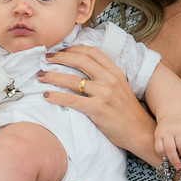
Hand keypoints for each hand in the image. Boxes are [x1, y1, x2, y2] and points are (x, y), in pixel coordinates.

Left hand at [39, 45, 157, 163]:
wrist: (140, 131)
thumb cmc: (127, 111)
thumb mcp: (120, 87)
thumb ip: (105, 77)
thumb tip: (83, 70)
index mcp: (115, 71)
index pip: (92, 52)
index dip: (73, 48)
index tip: (60, 50)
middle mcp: (110, 79)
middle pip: (80, 60)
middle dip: (59, 57)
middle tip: (46, 59)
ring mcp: (104, 93)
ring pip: (72, 80)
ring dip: (52, 76)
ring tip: (40, 76)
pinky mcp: (98, 109)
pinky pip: (72, 100)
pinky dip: (56, 96)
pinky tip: (47, 96)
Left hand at [154, 114, 180, 169]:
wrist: (174, 115)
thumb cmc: (166, 131)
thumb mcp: (159, 136)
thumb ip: (162, 147)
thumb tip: (169, 162)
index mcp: (160, 135)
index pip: (160, 149)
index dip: (164, 155)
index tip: (167, 157)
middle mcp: (169, 132)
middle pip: (171, 149)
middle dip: (175, 160)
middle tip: (178, 166)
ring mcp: (180, 130)